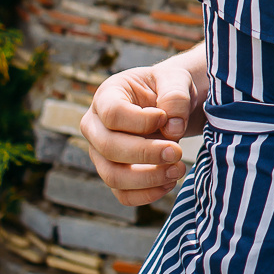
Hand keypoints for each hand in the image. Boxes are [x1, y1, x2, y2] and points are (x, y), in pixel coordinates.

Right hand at [79, 62, 198, 205]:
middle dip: (146, 153)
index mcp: (107, 96)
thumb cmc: (168, 88)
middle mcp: (95, 126)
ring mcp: (101, 153)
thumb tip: (172, 129)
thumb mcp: (176, 79)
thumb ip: (176, 97)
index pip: (112, 114)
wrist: (171, 104)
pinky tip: (170, 182)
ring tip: (178, 169)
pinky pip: (123, 194)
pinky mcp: (114, 173)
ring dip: (148, 178)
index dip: (140, 121)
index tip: (164, 118)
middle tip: (178, 152)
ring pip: (113, 176)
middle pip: (109, 147)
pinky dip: (147, 194)